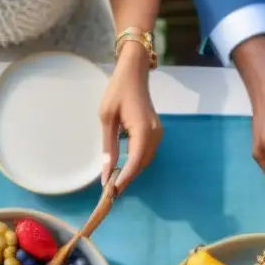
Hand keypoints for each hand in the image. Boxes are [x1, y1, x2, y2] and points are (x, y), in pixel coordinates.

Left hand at [99, 43, 161, 190]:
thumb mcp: (107, 118)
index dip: (124, 179)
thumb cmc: (117, 91)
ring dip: (132, 170)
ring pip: (145, 160)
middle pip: (142, 165)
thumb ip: (108, 146)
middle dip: (127, 177)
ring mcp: (158, 134)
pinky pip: (146, 152)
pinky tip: (124, 164)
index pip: (135, 163)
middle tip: (110, 188)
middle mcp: (155, 136)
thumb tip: (106, 171)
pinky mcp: (156, 132)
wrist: (134, 73)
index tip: (112, 191)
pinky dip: (136, 161)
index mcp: (143, 131)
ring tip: (115, 179)